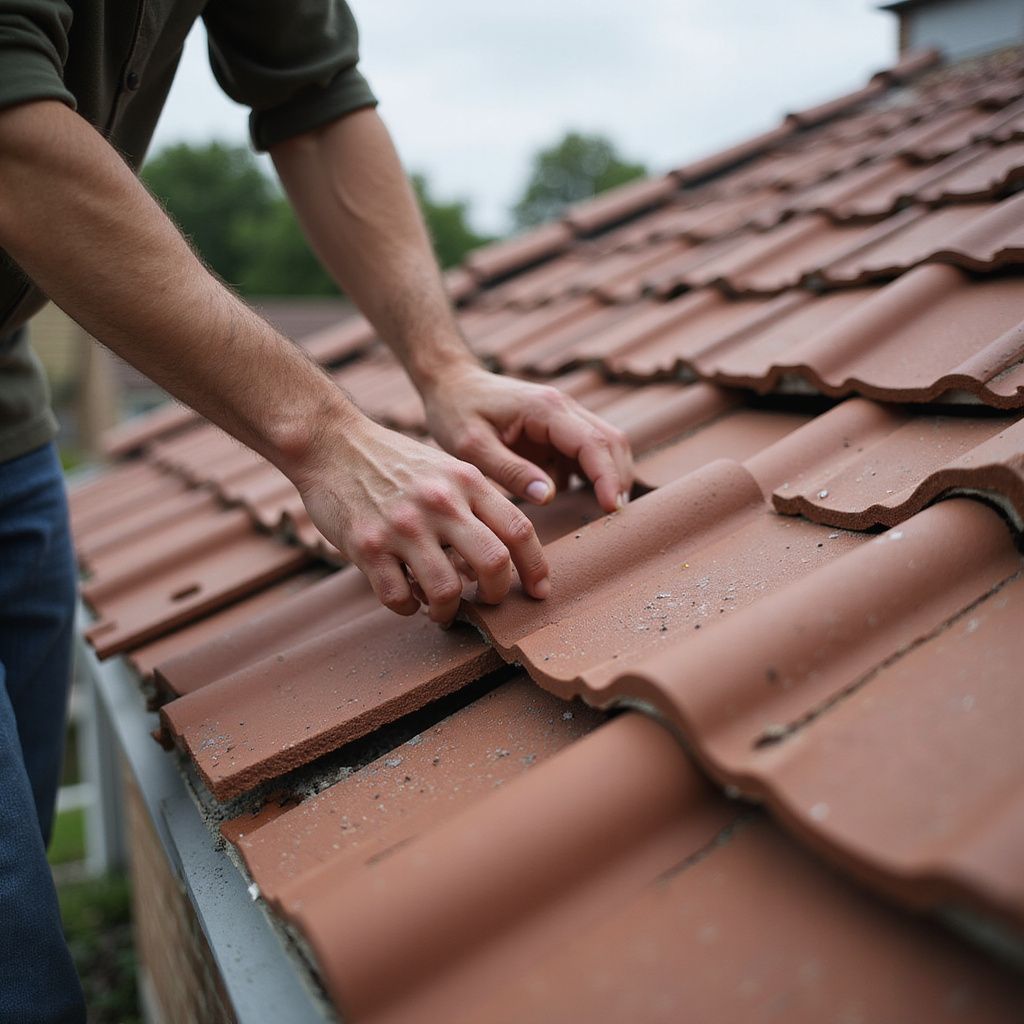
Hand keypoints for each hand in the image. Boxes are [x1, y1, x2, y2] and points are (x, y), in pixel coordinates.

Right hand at [294, 414, 549, 624]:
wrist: (332, 445)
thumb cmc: (395, 464)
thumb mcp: (446, 469)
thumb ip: (477, 505)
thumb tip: (501, 562)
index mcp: (466, 481)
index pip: (519, 530)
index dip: (536, 568)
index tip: (538, 591)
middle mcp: (440, 503)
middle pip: (493, 563)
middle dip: (496, 594)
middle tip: (487, 601)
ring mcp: (403, 526)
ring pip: (447, 590)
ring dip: (449, 611)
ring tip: (443, 610)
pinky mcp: (367, 545)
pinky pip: (398, 597)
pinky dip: (407, 607)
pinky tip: (407, 598)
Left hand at [422, 363, 633, 512]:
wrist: (451, 383)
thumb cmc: (456, 411)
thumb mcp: (472, 446)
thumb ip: (510, 471)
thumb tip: (549, 496)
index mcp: (545, 409)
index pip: (593, 443)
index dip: (608, 477)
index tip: (612, 508)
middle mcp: (563, 407)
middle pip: (611, 442)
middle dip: (618, 479)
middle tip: (614, 517)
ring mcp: (564, 417)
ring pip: (605, 445)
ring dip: (609, 476)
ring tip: (601, 511)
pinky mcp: (558, 430)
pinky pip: (586, 452)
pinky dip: (590, 474)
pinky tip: (575, 496)